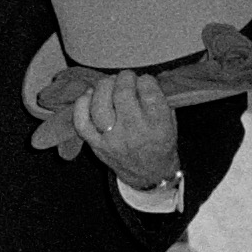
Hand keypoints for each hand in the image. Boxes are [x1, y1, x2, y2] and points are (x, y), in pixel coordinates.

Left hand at [70, 71, 178, 187]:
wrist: (148, 174)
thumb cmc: (159, 142)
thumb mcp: (170, 121)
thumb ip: (158, 99)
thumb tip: (138, 78)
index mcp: (158, 124)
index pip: (148, 90)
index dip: (145, 80)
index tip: (144, 82)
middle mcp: (134, 131)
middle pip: (122, 93)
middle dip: (124, 78)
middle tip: (126, 79)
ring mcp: (112, 139)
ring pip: (99, 104)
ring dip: (104, 87)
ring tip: (110, 85)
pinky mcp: (96, 145)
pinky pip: (81, 122)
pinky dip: (82, 104)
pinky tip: (89, 96)